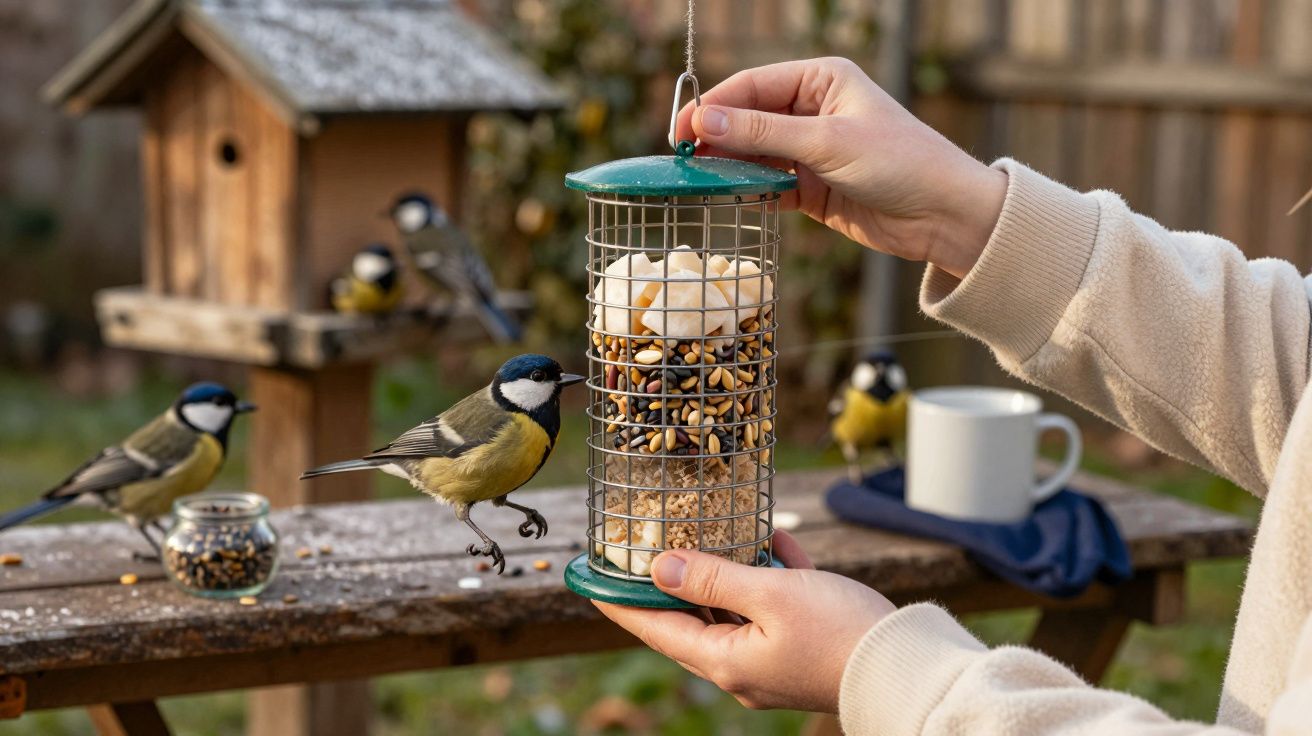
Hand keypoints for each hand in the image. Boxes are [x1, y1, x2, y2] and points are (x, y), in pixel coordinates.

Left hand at [593, 532, 895, 712]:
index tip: (591, 583)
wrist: (905, 664)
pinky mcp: (800, 650)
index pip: (656, 629)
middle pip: (690, 622)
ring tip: (702, 538)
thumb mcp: (770, 595)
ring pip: (732, 612)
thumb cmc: (839, 631)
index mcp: (726, 662)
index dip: (622, 603)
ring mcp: (771, 661)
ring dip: (721, 576)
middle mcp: (742, 668)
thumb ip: (713, 579)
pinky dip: (765, 576)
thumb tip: (660, 567)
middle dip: (668, 586)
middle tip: (639, 555)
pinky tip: (772, 540)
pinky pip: (771, 609)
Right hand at [675, 57, 1005, 278]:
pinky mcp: (810, 187)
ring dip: (727, 167)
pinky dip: (747, 190)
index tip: (681, 131)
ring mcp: (810, 150)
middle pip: (747, 120)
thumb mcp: (828, 142)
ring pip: (753, 154)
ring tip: (697, 181)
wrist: (944, 216)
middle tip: (680, 161)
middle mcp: (813, 109)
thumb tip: (705, 123)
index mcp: (822, 79)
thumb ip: (764, 135)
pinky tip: (727, 198)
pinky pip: (766, 183)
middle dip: (715, 138)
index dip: (714, 107)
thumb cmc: (901, 163)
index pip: (753, 86)